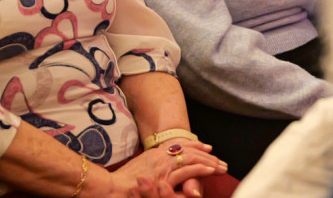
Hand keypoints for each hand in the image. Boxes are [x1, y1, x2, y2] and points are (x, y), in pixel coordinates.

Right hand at [109, 140, 225, 197]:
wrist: (111, 187)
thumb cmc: (122, 183)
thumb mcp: (140, 170)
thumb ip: (153, 170)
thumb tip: (163, 175)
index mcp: (154, 155)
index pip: (178, 146)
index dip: (193, 146)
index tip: (206, 147)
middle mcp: (159, 157)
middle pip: (187, 150)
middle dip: (205, 155)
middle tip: (218, 158)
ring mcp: (162, 166)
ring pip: (190, 159)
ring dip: (208, 162)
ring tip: (220, 166)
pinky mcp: (163, 177)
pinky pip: (185, 171)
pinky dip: (199, 169)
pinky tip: (210, 170)